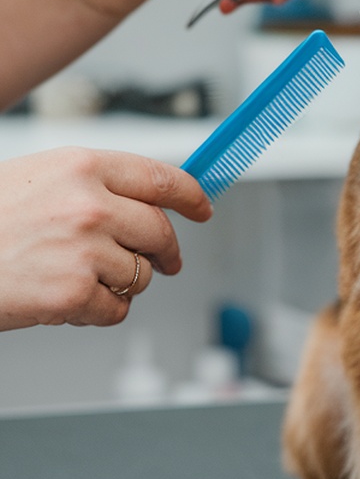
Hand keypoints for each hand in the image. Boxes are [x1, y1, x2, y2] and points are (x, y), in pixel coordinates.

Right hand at [0, 149, 211, 330]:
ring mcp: (83, 250)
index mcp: (82, 166)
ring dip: (122, 283)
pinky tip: (68, 300)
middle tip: (163, 262)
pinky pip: (116, 309)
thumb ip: (93, 185)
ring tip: (80, 277)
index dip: (190, 196)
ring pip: (141, 274)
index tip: (203, 208)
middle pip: (159, 232)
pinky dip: (99, 311)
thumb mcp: (37, 178)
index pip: (160, 177)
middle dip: (165, 252)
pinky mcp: (73, 294)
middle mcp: (89, 204)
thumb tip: (146, 199)